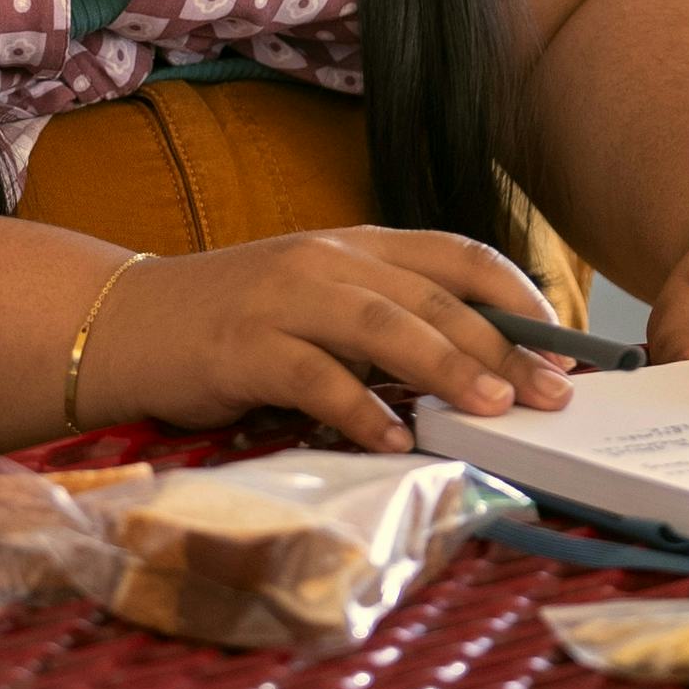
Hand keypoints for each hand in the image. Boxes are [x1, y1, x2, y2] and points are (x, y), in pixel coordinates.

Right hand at [72, 228, 577, 453]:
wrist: (126, 321)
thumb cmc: (234, 321)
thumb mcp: (320, 304)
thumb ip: (386, 325)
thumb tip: (480, 372)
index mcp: (353, 246)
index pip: (456, 255)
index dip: (516, 296)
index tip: (562, 346)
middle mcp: (324, 261)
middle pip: (431, 295)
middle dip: (501, 345)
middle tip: (550, 394)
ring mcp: (281, 299)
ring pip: (381, 325)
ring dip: (445, 366)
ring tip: (493, 407)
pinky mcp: (241, 346)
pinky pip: (313, 376)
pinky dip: (359, 409)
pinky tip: (393, 441)